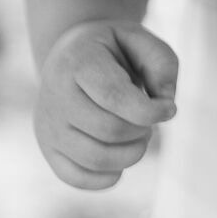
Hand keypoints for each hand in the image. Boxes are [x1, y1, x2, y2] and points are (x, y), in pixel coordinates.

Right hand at [34, 19, 178, 189]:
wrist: (69, 55)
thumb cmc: (113, 49)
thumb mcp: (141, 39)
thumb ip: (162, 64)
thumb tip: (166, 104)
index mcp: (76, 61)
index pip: (114, 97)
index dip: (150, 111)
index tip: (169, 109)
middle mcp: (54, 95)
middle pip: (109, 131)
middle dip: (142, 130)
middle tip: (149, 120)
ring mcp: (47, 126)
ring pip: (96, 159)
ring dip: (131, 154)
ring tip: (138, 135)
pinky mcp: (47, 149)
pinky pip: (78, 178)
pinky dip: (109, 176)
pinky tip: (121, 155)